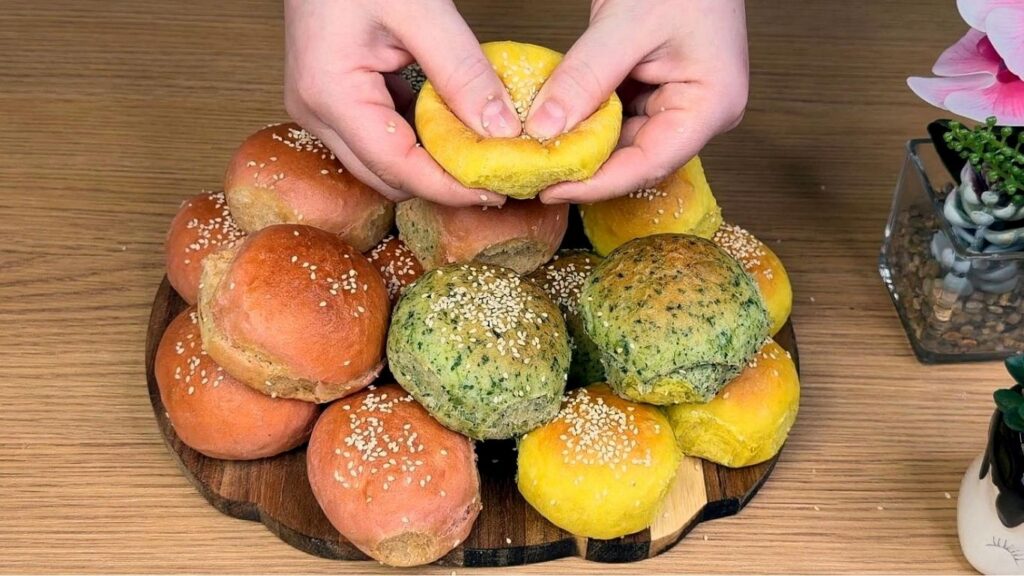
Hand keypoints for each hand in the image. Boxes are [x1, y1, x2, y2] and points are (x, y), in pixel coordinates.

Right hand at [284, 0, 519, 205]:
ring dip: (428, 162)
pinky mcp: (334, 96)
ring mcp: (321, 105)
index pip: (396, 167)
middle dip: (440, 182)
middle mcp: (317, 109)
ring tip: (477, 154)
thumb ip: (462, 71)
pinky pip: (379, 134)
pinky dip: (416, 138)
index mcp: (330, 93)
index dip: (448, 187)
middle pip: (386, 176)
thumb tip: (501, 130)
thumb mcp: (420, 9)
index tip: (493, 192)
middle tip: (493, 177)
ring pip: (382, 161)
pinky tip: (450, 126)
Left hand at [527, 0, 748, 203]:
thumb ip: (585, 78)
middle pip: (635, 158)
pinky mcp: (653, 89)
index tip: (551, 188)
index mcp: (711, 105)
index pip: (650, 163)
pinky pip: (614, 116)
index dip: (598, 183)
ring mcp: (676, 101)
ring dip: (580, 144)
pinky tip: (551, 124)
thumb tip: (543, 129)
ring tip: (536, 153)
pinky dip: (583, 119)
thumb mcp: (627, 23)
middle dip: (584, 167)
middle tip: (533, 174)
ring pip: (620, 141)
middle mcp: (697, 112)